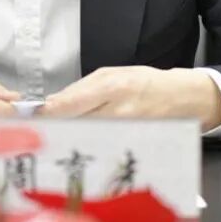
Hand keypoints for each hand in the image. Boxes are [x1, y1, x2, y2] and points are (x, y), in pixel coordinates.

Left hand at [42, 66, 220, 130]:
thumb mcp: (116, 74)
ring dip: (72, 139)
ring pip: (89, 139)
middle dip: (59, 128)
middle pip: (79, 124)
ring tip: (59, 139)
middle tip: (42, 130)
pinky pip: (104, 147)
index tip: (36, 116)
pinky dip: (91, 146)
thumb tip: (56, 101)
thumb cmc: (148, 82)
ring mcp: (128, 131)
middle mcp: (121, 110)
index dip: (52, 111)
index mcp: (114, 86)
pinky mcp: (133, 145)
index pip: (74, 102)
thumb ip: (84, 87)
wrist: (184, 98)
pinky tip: (82, 146)